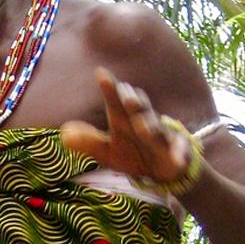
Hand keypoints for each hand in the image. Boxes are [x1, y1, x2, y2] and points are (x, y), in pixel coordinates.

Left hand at [60, 67, 194, 185]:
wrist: (163, 170)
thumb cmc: (133, 154)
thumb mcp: (108, 152)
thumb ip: (88, 142)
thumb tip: (64, 134)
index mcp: (125, 121)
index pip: (115, 104)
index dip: (110, 90)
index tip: (101, 73)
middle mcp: (144, 122)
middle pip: (139, 110)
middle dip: (135, 104)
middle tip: (126, 97)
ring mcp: (162, 137)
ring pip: (158, 130)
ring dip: (152, 127)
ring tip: (144, 128)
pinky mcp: (178, 153)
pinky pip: (180, 153)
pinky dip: (180, 154)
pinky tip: (179, 158)